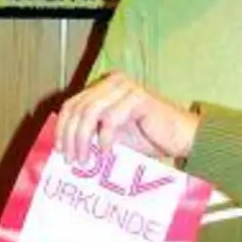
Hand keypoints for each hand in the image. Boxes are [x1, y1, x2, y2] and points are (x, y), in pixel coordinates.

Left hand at [56, 71, 198, 164]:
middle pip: (78, 108)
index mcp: (104, 87)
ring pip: (90, 112)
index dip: (62, 127)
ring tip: (85, 159)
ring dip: (83, 139)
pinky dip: (104, 137)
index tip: (60, 150)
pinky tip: (106, 151)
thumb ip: (91, 133)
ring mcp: (126, 88)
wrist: (182, 138)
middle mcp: (113, 82)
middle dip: (70, 136)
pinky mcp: (139, 98)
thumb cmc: (148, 138)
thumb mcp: (112, 135)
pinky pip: (111, 118)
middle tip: (71, 160)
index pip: (72, 104)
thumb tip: (64, 147)